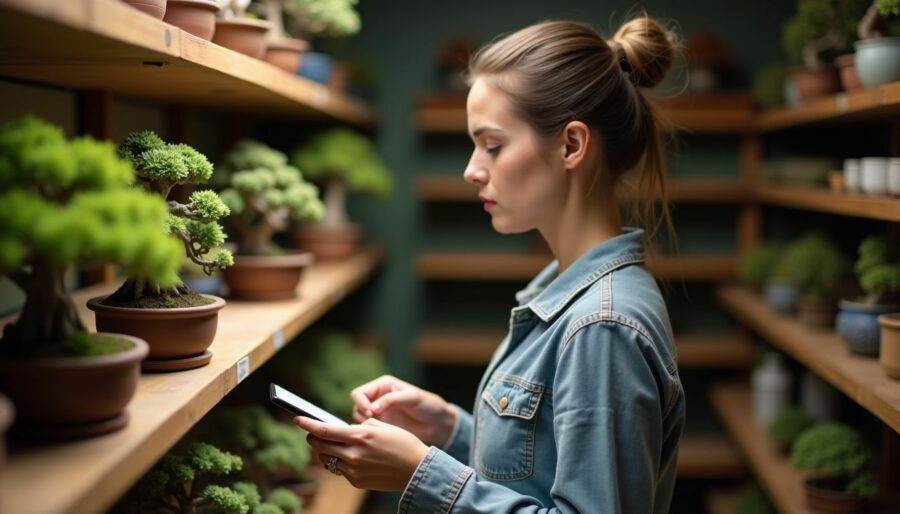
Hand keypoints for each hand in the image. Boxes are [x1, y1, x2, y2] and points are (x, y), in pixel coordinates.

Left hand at [294, 416, 429, 490]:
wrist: (417, 470)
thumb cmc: (402, 443)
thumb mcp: (381, 427)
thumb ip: (359, 426)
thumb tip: (342, 428)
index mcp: (360, 436)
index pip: (324, 430)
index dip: (307, 424)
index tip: (297, 419)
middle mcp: (353, 454)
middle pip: (320, 445)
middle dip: (314, 437)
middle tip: (314, 432)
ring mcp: (354, 470)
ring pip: (327, 459)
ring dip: (327, 451)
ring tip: (336, 445)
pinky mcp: (356, 482)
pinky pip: (340, 470)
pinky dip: (342, 462)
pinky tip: (353, 458)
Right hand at [350, 375, 455, 446]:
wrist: (438, 423)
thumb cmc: (428, 405)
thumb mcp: (412, 397)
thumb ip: (391, 400)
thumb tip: (371, 409)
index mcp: (383, 385)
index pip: (359, 393)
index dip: (361, 403)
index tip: (370, 413)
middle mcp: (378, 398)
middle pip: (356, 406)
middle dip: (362, 415)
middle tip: (374, 422)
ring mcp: (379, 413)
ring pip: (360, 419)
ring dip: (365, 425)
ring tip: (381, 428)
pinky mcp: (382, 427)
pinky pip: (368, 430)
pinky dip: (371, 433)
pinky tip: (382, 435)